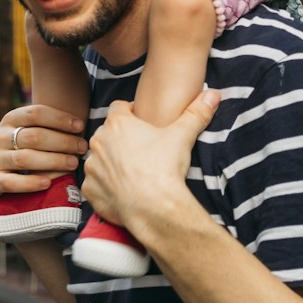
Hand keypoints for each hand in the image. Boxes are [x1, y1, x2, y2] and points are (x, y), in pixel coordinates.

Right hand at [0, 104, 86, 199]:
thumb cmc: (15, 150)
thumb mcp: (22, 132)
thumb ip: (43, 127)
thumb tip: (80, 126)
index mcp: (9, 120)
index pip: (35, 113)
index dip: (59, 118)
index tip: (80, 126)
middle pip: (34, 136)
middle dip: (62, 142)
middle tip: (82, 147)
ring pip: (25, 159)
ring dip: (53, 161)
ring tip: (73, 164)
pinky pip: (12, 182)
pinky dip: (31, 183)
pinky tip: (48, 183)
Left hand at [81, 89, 219, 242]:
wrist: (154, 208)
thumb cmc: (165, 168)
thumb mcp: (183, 136)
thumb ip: (196, 113)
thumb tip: (213, 94)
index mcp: (118, 123)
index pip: (119, 108)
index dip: (130, 113)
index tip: (141, 122)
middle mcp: (99, 141)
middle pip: (108, 133)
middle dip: (120, 139)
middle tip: (140, 151)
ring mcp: (92, 166)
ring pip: (100, 159)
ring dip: (111, 163)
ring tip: (132, 173)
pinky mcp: (89, 190)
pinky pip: (95, 185)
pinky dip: (105, 187)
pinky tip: (123, 192)